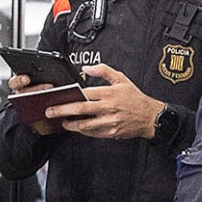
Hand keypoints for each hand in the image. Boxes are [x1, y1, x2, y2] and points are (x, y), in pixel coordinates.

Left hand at [47, 63, 164, 138]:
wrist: (150, 117)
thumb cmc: (135, 98)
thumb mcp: (121, 79)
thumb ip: (103, 71)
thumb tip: (87, 68)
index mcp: (109, 93)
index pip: (85, 93)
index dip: (70, 95)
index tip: (59, 97)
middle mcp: (108, 107)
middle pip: (80, 109)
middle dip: (63, 110)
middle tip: (51, 111)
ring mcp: (109, 121)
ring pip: (85, 124)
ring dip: (71, 124)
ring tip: (63, 122)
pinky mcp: (111, 132)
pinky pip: (93, 133)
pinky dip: (83, 131)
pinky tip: (78, 127)